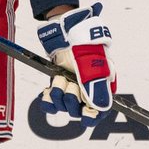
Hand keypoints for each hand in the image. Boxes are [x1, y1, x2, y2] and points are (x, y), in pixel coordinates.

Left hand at [37, 3, 115, 125]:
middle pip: (78, 111)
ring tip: (59, 78)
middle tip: (70, 84)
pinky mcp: (57, 84)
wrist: (66, 31)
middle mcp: (86, 90)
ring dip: (59, 93)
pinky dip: (47, 99)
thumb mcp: (92, 65)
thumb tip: (100, 110)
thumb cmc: (84, 45)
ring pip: (63, 106)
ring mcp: (71, 88)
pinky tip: (46, 92)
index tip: (85, 113)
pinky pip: (50, 103)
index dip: (92, 116)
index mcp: (102, 86)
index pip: (99, 112)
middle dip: (72, 99)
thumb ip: (96, 87)